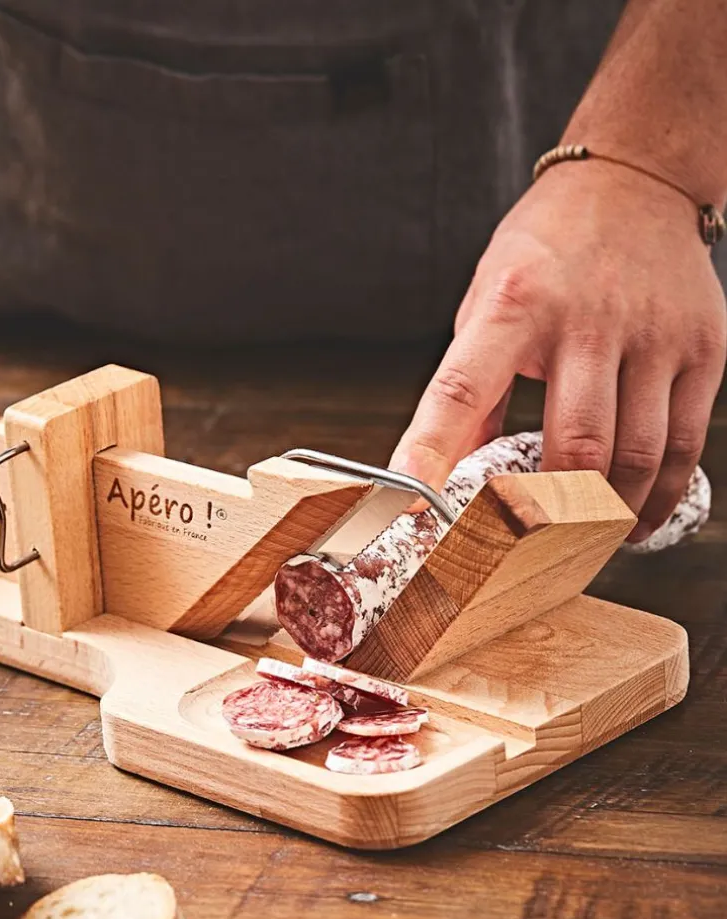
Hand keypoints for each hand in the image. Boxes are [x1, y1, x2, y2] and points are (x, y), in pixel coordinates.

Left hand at [391, 159, 726, 540]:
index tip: (407, 505)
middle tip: (529, 550)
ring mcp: (652, 335)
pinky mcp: (703, 349)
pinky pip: (684, 443)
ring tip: (587, 542)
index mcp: (513, 305)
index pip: (460, 391)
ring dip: (608, 517)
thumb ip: (472, 388)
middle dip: (550, 513)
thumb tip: (445, 471)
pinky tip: (634, 516)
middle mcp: (586, 321)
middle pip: (574, 445)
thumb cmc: (546, 252)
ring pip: (635, 456)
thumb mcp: (486, 302)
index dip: (429, 453)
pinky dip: (659, 494)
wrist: (636, 183)